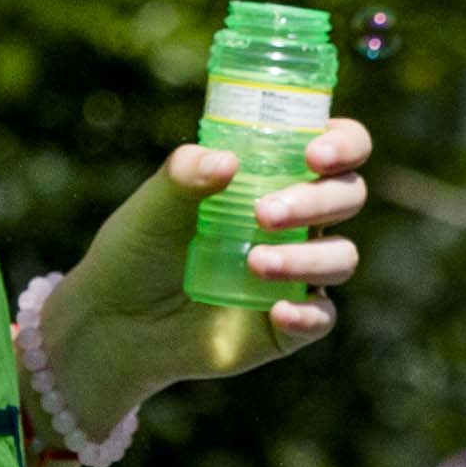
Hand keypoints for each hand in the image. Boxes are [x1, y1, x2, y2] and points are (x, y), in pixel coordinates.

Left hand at [33, 120, 371, 442]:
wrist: (117, 323)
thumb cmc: (138, 250)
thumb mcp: (152, 207)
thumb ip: (184, 175)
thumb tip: (227, 160)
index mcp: (275, 175)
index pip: (339, 146)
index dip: (344, 143)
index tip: (314, 155)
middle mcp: (298, 220)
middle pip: (348, 196)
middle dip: (318, 200)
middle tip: (264, 213)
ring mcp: (298, 271)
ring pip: (341, 256)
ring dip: (308, 258)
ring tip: (254, 264)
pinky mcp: (290, 322)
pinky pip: (322, 317)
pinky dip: (308, 314)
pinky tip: (277, 311)